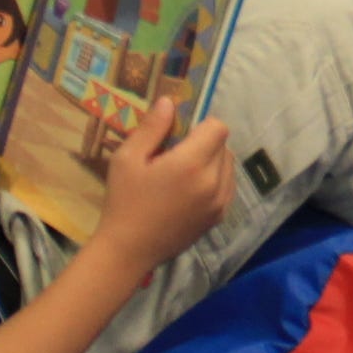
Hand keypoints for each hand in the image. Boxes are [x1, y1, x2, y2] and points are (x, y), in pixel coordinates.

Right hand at [96, 113, 233, 273]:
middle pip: (224, 145)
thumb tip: (169, 101)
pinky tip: (190, 190)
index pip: (218, 128)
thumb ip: (152, 128)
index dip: (201, 125)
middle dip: (205, 143)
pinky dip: (215, 181)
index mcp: (192, 164)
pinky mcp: (218, 218)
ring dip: (212, 161)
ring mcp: (219, 203)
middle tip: (175, 156)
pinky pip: (227, 186)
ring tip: (183, 174)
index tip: (180, 135)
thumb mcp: (128, 159)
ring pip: (228, 166)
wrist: (128, 250)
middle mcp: (213, 182)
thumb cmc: (124, 201)